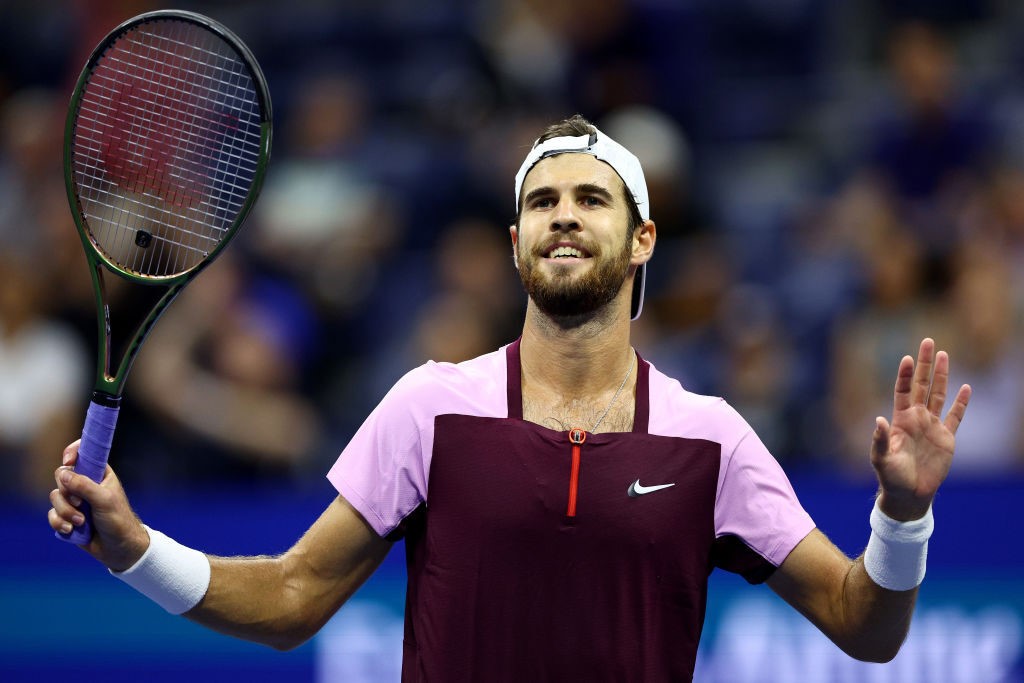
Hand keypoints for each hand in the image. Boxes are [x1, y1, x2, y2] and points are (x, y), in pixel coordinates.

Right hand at [48, 440, 149, 571]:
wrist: (119, 548)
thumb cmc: (118, 520)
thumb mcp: (104, 500)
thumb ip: (84, 485)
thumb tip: (63, 472)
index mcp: (99, 474)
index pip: (83, 454)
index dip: (72, 452)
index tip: (68, 461)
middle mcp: (85, 484)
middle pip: (61, 476)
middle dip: (67, 492)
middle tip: (80, 503)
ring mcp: (75, 501)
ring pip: (55, 497)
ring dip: (65, 512)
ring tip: (81, 522)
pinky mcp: (67, 517)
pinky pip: (52, 515)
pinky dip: (59, 523)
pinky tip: (71, 530)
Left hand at [870, 338, 970, 520]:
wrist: (909, 493)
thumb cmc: (891, 476)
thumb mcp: (881, 458)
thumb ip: (880, 440)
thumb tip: (878, 421)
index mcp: (900, 420)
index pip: (902, 390)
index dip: (904, 375)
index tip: (906, 357)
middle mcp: (917, 418)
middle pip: (922, 385)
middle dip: (924, 364)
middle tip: (927, 341)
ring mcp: (932, 426)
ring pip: (939, 395)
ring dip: (942, 376)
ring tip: (944, 355)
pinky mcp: (947, 439)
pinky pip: (956, 417)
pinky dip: (962, 403)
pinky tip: (966, 387)